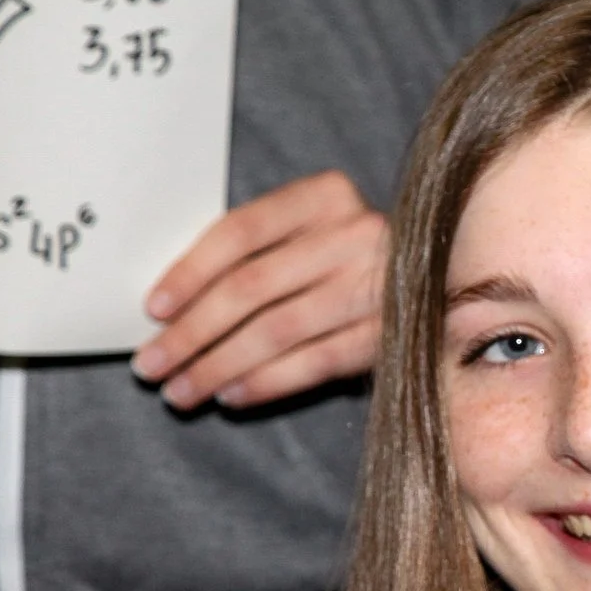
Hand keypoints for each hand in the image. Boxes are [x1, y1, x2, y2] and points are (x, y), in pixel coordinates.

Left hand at [130, 170, 385, 408]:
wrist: (440, 280)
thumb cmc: (346, 259)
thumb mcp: (304, 233)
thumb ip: (253, 253)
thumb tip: (169, 306)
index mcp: (326, 195)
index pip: (240, 232)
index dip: (188, 273)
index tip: (153, 310)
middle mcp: (359, 234)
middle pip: (252, 287)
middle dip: (192, 333)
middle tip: (151, 365)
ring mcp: (382, 286)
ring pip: (279, 331)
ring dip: (220, 366)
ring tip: (182, 390)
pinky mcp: (396, 335)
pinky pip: (318, 363)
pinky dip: (269, 382)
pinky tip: (233, 395)